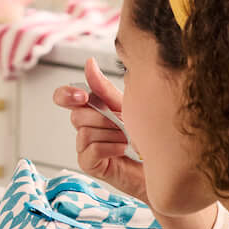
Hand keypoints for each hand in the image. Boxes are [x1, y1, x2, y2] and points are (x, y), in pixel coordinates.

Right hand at [57, 58, 145, 201]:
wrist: (164, 166)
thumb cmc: (146, 136)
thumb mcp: (127, 106)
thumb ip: (104, 88)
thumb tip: (89, 62)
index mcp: (92, 109)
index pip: (64, 97)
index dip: (66, 94)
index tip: (82, 96)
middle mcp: (85, 126)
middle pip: (77, 114)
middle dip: (104, 117)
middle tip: (125, 124)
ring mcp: (85, 147)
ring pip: (84, 132)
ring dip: (111, 133)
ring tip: (128, 139)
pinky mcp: (89, 165)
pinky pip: (91, 150)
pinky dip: (110, 147)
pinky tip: (123, 149)